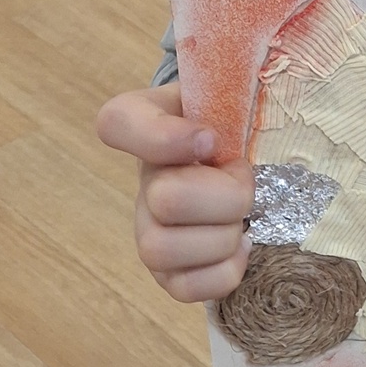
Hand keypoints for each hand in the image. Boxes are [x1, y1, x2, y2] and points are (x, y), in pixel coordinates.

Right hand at [95, 84, 254, 302]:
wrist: (249, 157)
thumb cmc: (240, 119)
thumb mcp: (234, 86)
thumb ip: (233, 78)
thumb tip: (223, 127)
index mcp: (149, 122)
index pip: (116, 122)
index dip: (163, 137)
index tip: (209, 138)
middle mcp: (142, 177)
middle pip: (162, 200)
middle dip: (224, 196)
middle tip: (247, 181)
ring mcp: (148, 227)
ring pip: (161, 248)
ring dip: (222, 237)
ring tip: (246, 219)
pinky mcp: (169, 271)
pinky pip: (183, 289)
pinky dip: (223, 273)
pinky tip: (242, 247)